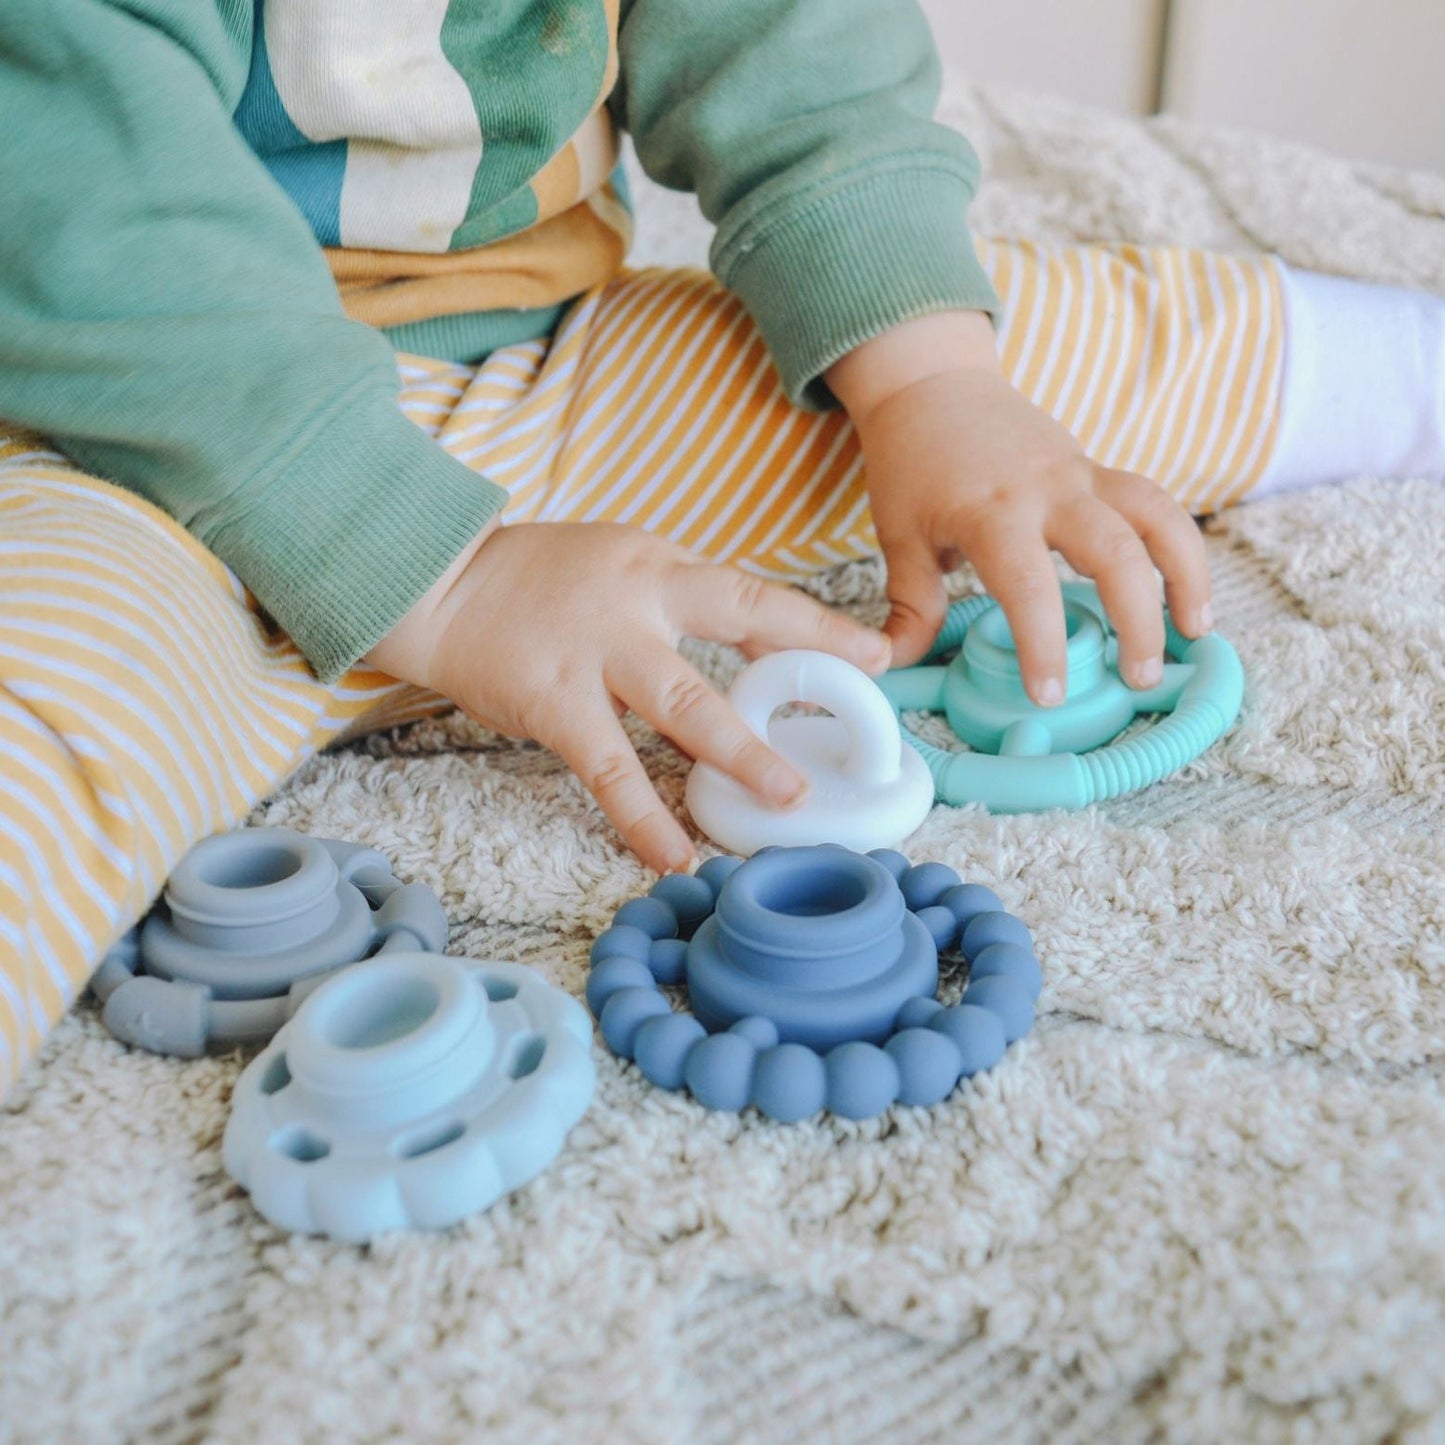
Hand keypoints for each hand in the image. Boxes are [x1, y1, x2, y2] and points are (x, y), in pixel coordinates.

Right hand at [366, 521, 890, 873]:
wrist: (434, 582)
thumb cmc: (533, 579)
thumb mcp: (618, 565)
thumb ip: (678, 603)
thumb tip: (758, 650)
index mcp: (658, 564)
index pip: (750, 593)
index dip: (815, 625)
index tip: (874, 656)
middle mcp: (637, 597)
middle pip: (737, 623)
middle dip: (802, 670)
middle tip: (860, 716)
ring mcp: (595, 648)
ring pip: (683, 704)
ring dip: (740, 753)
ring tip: (787, 799)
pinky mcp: (553, 699)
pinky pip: (609, 768)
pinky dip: (643, 816)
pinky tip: (673, 855)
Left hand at [827, 311, 1212, 703]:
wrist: (933, 384)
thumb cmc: (913, 465)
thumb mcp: (899, 535)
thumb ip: (909, 604)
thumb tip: (896, 663)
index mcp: (992, 512)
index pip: (1028, 587)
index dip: (1043, 644)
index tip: (1049, 694)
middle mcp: (1048, 490)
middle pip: (1116, 552)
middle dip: (1137, 620)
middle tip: (1139, 679)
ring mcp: (1081, 474)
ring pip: (1157, 517)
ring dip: (1186, 576)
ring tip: (1195, 633)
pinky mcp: (1098, 469)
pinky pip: (1155, 504)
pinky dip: (1178, 547)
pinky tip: (1185, 594)